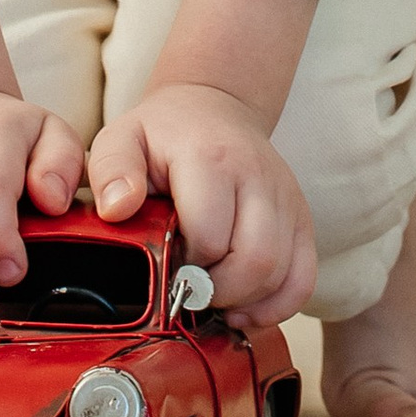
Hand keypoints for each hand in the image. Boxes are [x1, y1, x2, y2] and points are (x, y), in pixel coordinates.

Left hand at [87, 83, 316, 328]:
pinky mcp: (301, 219)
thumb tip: (117, 209)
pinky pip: (303, 279)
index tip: (164, 267)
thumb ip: (111, 170)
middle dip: (218, 292)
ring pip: (283, 275)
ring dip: (245, 302)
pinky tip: (244, 306)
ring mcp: (287, 199)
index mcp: (212, 159)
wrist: (215, 110)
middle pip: (256, 261)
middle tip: (189, 291)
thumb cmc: (163, 135)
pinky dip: (277, 305)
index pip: (210, 237)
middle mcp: (259, 178)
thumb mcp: (122, 139)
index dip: (183, 267)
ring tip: (212, 299)